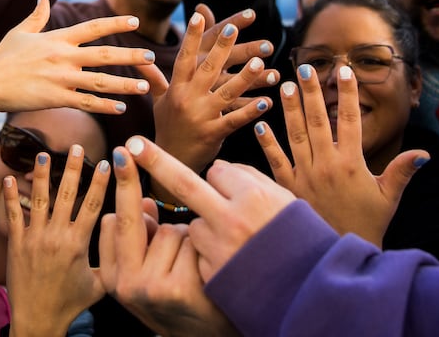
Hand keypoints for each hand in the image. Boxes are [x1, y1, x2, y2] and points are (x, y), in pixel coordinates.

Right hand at [0, 0, 163, 119]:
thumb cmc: (2, 57)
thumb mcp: (20, 32)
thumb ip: (37, 15)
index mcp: (57, 38)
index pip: (92, 27)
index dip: (115, 24)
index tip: (135, 21)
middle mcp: (62, 56)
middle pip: (104, 54)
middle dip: (130, 56)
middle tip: (151, 57)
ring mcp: (60, 79)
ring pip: (100, 81)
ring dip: (125, 84)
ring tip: (144, 86)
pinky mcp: (54, 98)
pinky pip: (86, 103)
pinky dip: (105, 106)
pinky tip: (120, 108)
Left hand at [5, 144, 110, 336]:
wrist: (38, 320)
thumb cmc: (71, 304)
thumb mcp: (99, 283)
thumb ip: (110, 260)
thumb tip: (126, 241)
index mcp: (79, 243)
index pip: (92, 205)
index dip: (99, 182)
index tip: (106, 162)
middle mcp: (57, 237)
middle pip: (66, 195)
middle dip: (72, 168)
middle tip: (75, 146)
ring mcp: (35, 239)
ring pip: (39, 199)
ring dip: (42, 175)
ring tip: (44, 154)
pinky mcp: (16, 244)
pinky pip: (13, 215)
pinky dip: (10, 196)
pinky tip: (8, 178)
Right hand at [99, 147, 239, 336]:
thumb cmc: (182, 298)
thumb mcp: (150, 275)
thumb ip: (143, 240)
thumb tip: (146, 201)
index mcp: (114, 280)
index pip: (110, 223)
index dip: (121, 188)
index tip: (119, 154)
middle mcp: (127, 286)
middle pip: (130, 218)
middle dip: (128, 178)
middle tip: (126, 147)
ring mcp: (152, 288)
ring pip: (170, 230)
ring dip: (189, 237)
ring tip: (197, 266)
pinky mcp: (179, 289)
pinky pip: (192, 241)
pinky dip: (205, 247)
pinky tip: (211, 270)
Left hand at [124, 136, 295, 280]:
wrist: (308, 294)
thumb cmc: (300, 241)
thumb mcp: (285, 201)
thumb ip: (250, 180)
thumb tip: (218, 168)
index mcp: (254, 197)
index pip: (218, 172)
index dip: (222, 181)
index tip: (219, 181)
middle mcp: (232, 220)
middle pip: (185, 184)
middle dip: (156, 161)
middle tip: (130, 145)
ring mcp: (218, 249)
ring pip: (192, 225)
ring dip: (204, 228)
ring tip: (237, 245)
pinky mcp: (210, 274)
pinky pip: (198, 254)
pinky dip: (208, 255)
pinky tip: (232, 263)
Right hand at [152, 12, 273, 181]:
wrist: (169, 162)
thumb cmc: (167, 128)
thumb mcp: (158, 102)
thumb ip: (154, 79)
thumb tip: (140, 58)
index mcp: (176, 89)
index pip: (184, 58)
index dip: (192, 36)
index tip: (198, 15)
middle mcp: (187, 99)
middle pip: (207, 69)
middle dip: (221, 48)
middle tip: (234, 29)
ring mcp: (201, 117)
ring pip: (226, 92)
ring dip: (244, 77)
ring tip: (260, 62)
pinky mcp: (214, 134)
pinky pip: (235, 119)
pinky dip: (251, 110)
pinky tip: (267, 101)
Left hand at [255, 65, 425, 245]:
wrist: (340, 253)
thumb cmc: (368, 223)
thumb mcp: (388, 196)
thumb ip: (402, 171)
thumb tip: (424, 153)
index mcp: (352, 164)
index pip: (350, 120)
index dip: (348, 94)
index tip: (344, 71)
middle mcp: (327, 166)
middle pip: (318, 121)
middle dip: (311, 92)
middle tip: (304, 68)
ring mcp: (305, 176)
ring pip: (295, 135)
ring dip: (289, 110)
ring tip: (283, 86)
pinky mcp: (288, 188)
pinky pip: (276, 162)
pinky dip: (268, 143)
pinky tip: (261, 125)